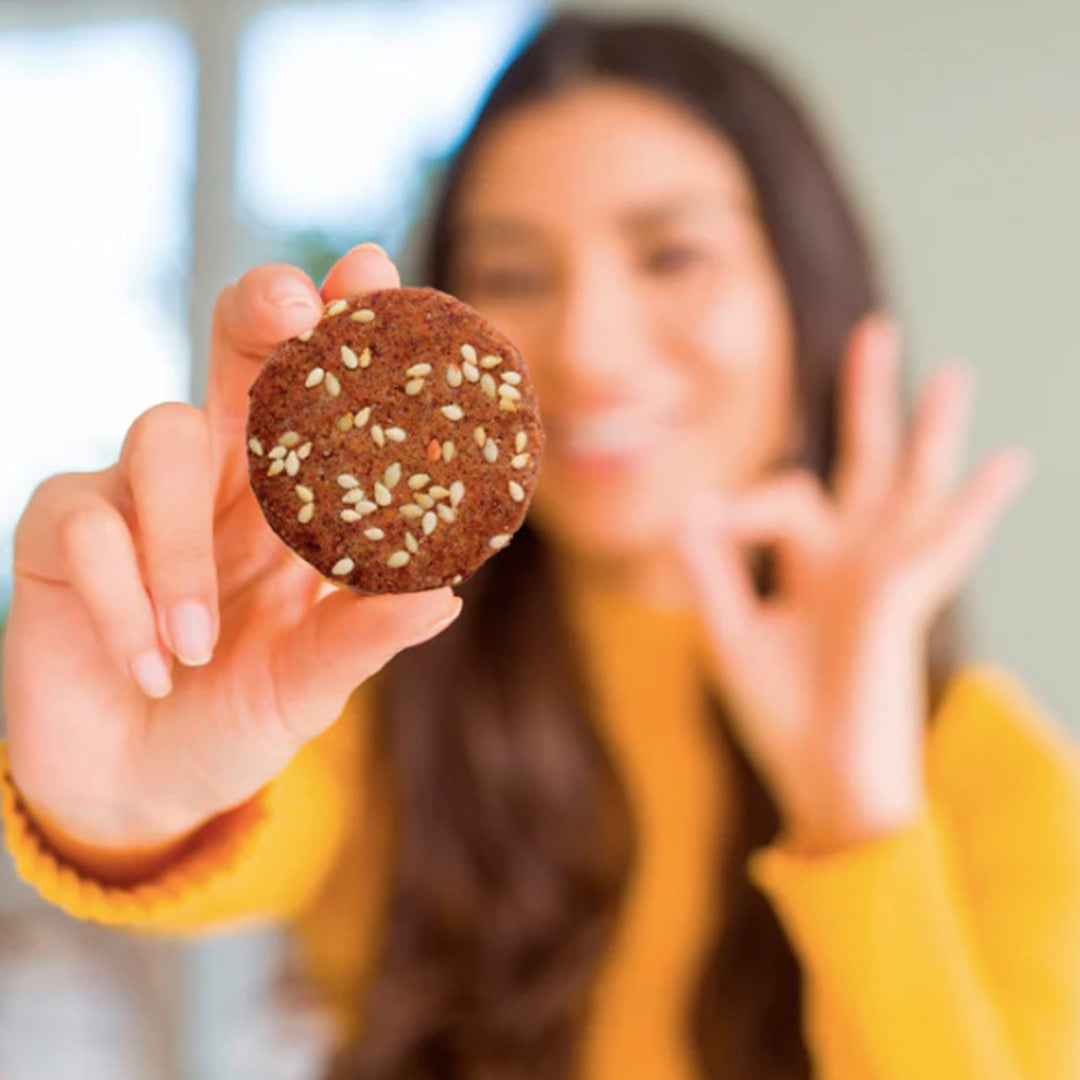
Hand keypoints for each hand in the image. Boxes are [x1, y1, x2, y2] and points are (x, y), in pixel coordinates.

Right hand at [4, 245, 461, 870]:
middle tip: (294, 308)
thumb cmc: (239, 713)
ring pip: (159, 434)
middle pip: (234, 351)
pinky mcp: (59, 531)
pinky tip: (149, 667)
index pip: (319, 392)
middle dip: (262, 314)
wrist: (143, 782)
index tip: (375, 273)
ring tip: (198, 642)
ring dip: (183, 543)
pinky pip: (84, 522)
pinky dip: (121, 595)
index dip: (345, 328)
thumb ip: (361, 638)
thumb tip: (445, 598)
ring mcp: (137, 494)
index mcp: (291, 499)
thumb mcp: (309, 682)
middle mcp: (221, 476)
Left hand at [676, 316, 1031, 853]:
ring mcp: (886, 578)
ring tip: (950, 376)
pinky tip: (1007, 462)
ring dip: (931, 432)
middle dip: (870, 399)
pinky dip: (974, 505)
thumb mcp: (732, 636)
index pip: (788, 496)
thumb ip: (712, 575)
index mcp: (817, 565)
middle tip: (877, 334)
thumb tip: (684, 513)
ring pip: (914, 486)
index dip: (741, 504)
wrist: (823, 788)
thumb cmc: (783, 720)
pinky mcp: (902, 602)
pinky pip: (940, 543)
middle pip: (868, 462)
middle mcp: (858, 561)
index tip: (705, 527)